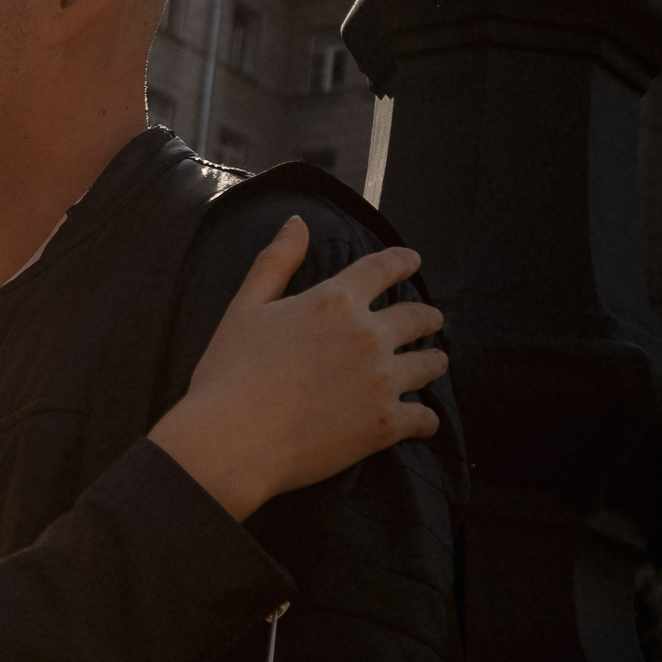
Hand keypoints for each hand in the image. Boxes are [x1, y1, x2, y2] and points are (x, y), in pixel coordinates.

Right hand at [149, 216, 447, 521]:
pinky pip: (424, 418)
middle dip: (427, 317)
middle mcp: (368, 335)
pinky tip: (421, 420)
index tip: (413, 261)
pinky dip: (425, 419)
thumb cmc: (229, 372)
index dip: (402, 261)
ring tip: (431, 365)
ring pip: (430, 365)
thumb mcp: (245, 308)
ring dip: (432, 361)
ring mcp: (382, 381)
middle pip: (418, 317)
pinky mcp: (386, 424)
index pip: (382, 269)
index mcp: (334, 301)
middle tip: (429, 321)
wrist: (233, 440)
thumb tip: (297, 222)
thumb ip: (275, 262)